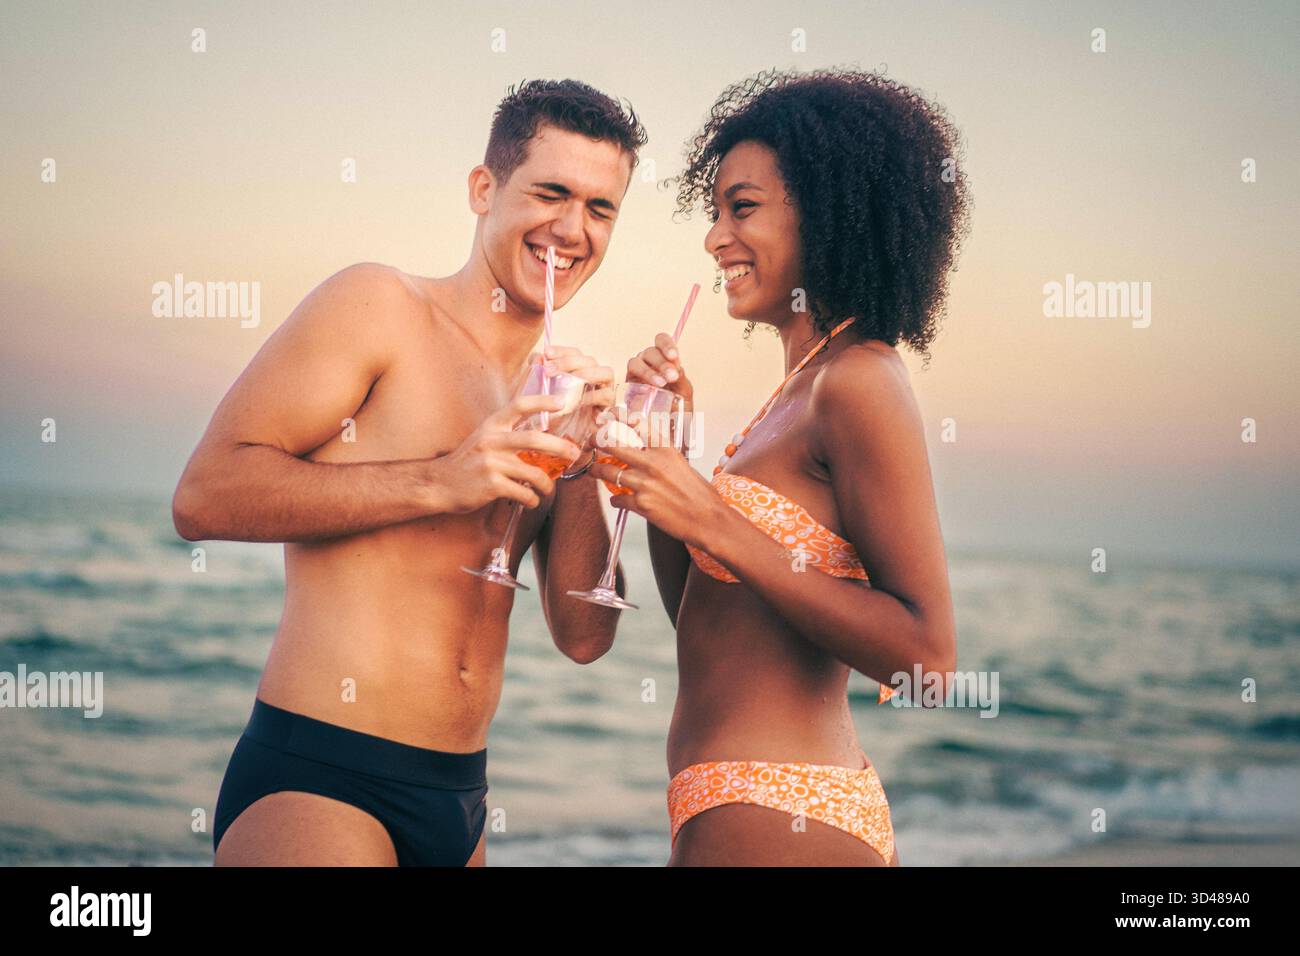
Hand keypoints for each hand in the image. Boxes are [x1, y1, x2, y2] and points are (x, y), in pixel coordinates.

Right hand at [436, 392, 580, 511]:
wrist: (439, 484)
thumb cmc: (467, 462)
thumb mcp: (483, 439)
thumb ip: (506, 434)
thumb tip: (542, 438)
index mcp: (492, 426)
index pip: (518, 405)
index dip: (541, 401)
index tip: (562, 401)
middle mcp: (492, 441)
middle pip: (533, 439)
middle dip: (559, 446)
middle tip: (574, 453)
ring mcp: (491, 463)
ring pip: (533, 472)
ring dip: (546, 484)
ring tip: (548, 489)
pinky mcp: (491, 485)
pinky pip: (523, 492)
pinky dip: (532, 499)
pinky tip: (530, 501)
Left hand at [525, 344, 615, 410]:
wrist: (558, 442)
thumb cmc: (549, 414)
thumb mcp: (539, 392)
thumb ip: (537, 373)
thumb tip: (537, 357)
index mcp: (579, 370)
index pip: (574, 353)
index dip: (561, 350)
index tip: (546, 353)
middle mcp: (595, 377)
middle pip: (589, 359)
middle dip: (570, 361)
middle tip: (550, 370)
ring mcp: (605, 390)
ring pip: (606, 372)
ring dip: (587, 373)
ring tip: (568, 381)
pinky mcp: (610, 406)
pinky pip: (607, 395)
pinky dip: (592, 396)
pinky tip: (578, 401)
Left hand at [589, 429, 728, 547]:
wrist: (708, 520)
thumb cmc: (700, 494)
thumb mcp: (682, 464)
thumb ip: (662, 456)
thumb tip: (645, 452)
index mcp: (666, 449)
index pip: (636, 424)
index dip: (618, 416)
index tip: (608, 415)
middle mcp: (653, 463)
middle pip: (613, 444)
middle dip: (596, 441)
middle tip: (591, 442)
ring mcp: (645, 484)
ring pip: (608, 472)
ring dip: (597, 471)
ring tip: (594, 471)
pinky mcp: (641, 505)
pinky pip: (617, 498)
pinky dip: (616, 499)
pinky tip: (618, 500)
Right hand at [626, 333, 692, 412]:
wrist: (667, 427)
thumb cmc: (676, 408)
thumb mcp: (684, 392)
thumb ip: (681, 378)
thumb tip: (675, 368)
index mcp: (664, 359)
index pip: (662, 341)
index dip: (666, 345)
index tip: (674, 357)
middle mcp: (648, 362)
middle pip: (650, 351)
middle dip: (662, 363)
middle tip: (672, 377)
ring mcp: (636, 373)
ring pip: (636, 362)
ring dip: (648, 371)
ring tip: (661, 383)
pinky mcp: (628, 386)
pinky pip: (628, 376)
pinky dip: (638, 380)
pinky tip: (648, 389)